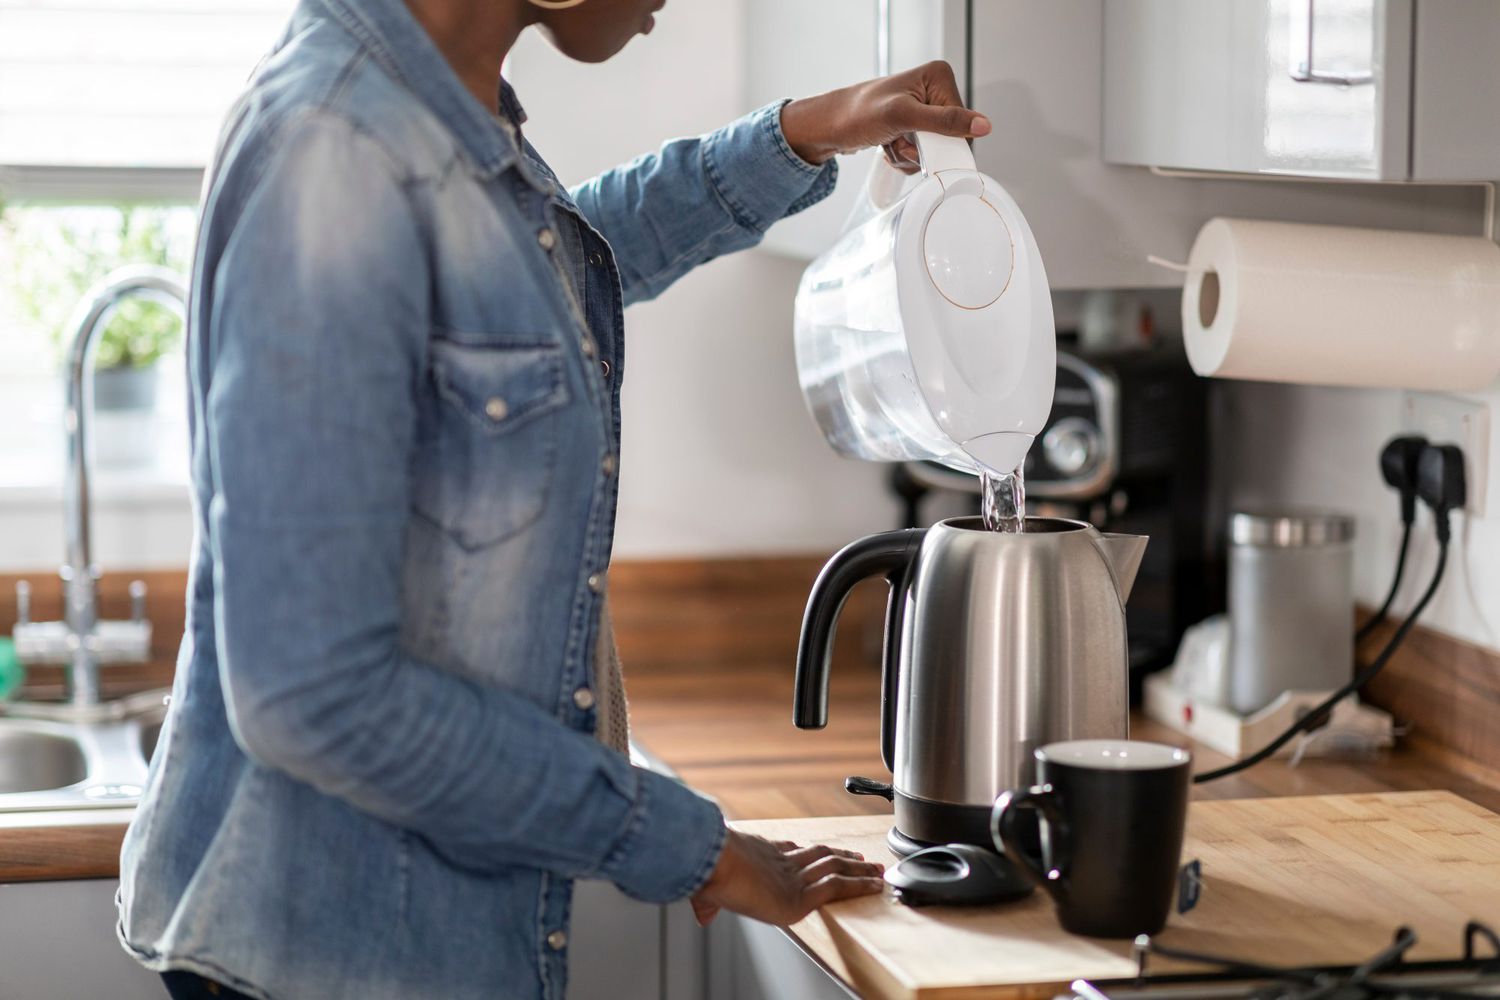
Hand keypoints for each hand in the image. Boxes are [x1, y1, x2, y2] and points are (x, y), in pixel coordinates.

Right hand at [690, 831, 885, 926]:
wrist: (714, 862)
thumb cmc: (708, 871)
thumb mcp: (705, 889)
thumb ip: (707, 903)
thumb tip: (702, 916)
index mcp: (760, 856)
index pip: (788, 850)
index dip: (805, 849)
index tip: (818, 849)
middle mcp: (781, 862)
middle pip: (818, 855)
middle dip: (840, 856)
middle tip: (859, 857)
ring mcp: (794, 876)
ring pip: (834, 867)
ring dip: (857, 869)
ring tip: (876, 870)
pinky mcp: (802, 893)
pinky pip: (837, 886)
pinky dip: (858, 885)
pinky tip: (874, 886)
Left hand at [779, 61, 989, 173]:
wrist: (829, 126)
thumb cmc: (858, 113)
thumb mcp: (905, 117)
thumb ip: (945, 121)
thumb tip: (982, 125)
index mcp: (938, 76)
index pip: (963, 121)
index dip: (943, 141)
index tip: (920, 143)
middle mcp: (934, 90)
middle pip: (948, 138)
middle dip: (922, 150)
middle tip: (899, 142)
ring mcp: (924, 109)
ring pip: (933, 150)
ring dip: (910, 155)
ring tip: (890, 142)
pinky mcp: (913, 125)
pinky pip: (921, 154)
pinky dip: (904, 157)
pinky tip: (888, 145)